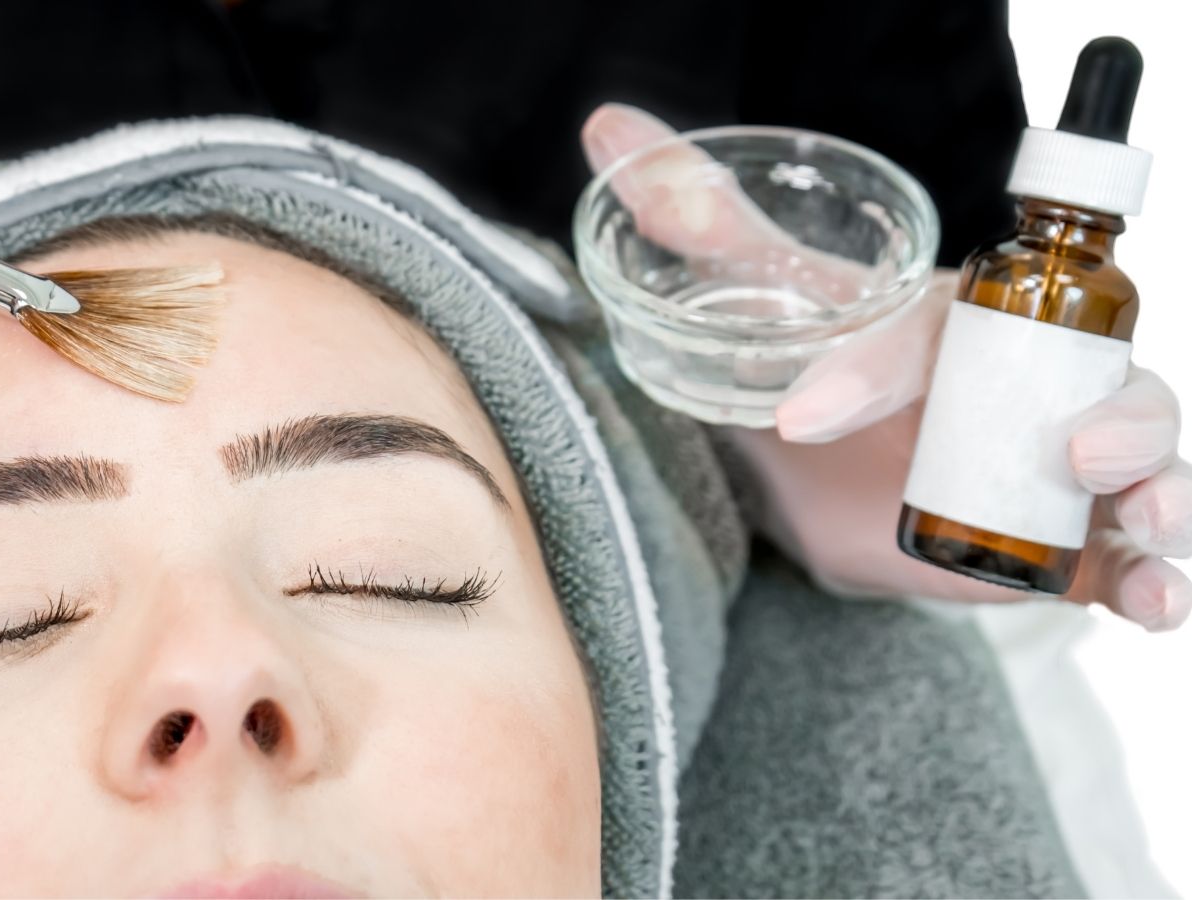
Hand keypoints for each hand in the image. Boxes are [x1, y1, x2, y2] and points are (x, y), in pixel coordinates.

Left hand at [582, 102, 1190, 631]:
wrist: (828, 466)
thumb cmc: (816, 362)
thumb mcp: (764, 299)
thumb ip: (701, 223)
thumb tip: (609, 129)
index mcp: (956, 312)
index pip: (928, 331)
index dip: (869, 372)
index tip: (803, 417)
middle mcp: (1030, 377)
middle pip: (1109, 380)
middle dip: (1120, 413)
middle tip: (1081, 449)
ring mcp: (1055, 457)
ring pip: (1144, 459)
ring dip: (1163, 487)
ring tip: (1146, 516)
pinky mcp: (1059, 533)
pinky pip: (1122, 553)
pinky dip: (1151, 576)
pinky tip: (1151, 599)